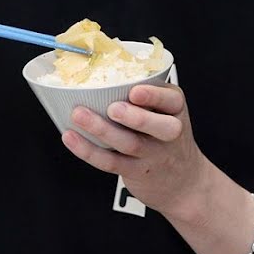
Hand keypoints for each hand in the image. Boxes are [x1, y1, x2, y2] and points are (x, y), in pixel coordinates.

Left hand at [61, 83, 210, 220]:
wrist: (182, 181)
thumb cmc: (166, 138)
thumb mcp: (167, 112)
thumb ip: (146, 95)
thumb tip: (103, 71)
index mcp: (175, 110)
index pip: (173, 101)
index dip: (154, 96)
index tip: (135, 91)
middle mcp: (168, 133)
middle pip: (159, 127)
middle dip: (135, 117)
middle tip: (112, 108)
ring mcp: (153, 155)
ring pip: (129, 144)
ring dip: (102, 129)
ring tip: (79, 115)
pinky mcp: (135, 171)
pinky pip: (111, 162)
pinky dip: (88, 150)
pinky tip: (72, 137)